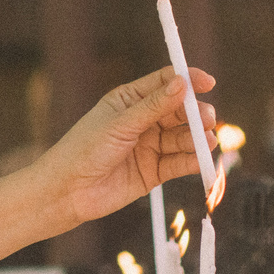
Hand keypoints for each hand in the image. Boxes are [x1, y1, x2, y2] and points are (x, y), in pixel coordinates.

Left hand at [34, 65, 216, 228]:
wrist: (67, 192)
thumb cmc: (84, 150)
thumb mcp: (120, 124)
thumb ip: (153, 106)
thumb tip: (182, 83)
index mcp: (130, 100)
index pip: (165, 83)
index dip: (187, 81)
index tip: (207, 83)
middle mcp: (142, 121)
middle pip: (179, 111)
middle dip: (196, 114)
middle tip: (207, 118)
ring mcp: (149, 147)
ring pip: (182, 138)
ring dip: (197, 138)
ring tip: (207, 141)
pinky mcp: (153, 172)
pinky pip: (178, 163)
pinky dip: (191, 161)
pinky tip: (200, 160)